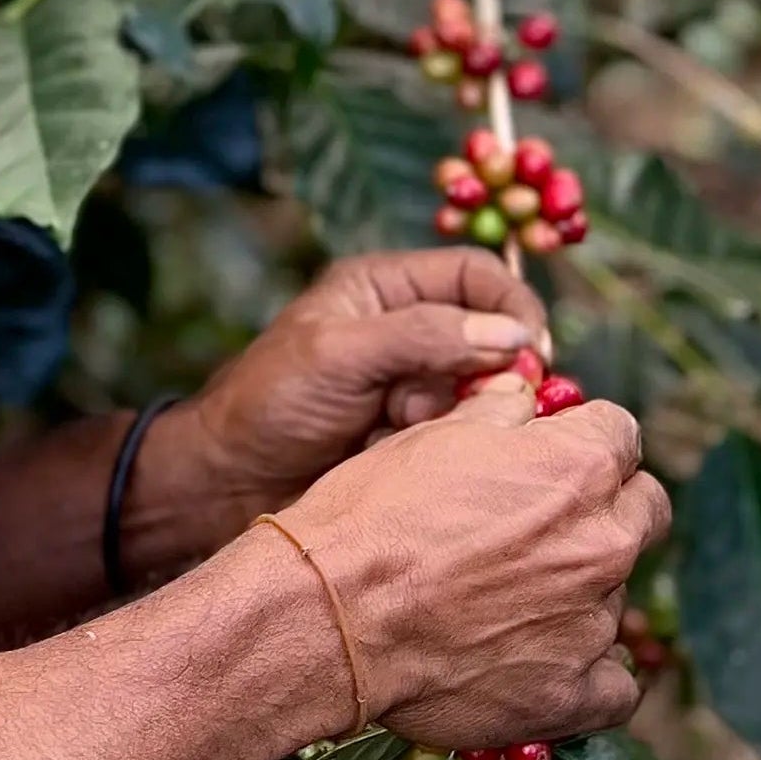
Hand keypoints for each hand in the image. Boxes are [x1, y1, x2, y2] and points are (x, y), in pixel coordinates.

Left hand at [157, 247, 548, 532]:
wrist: (228, 484)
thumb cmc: (269, 404)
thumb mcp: (339, 355)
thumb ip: (422, 337)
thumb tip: (512, 338)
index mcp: (385, 287)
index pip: (476, 275)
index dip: (511, 308)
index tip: (532, 355)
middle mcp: (407, 329)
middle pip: (490, 338)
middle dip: (481, 374)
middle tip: (458, 406)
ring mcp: (413, 385)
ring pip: (480, 393)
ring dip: (453, 416)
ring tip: (397, 431)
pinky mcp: (413, 435)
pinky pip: (461, 435)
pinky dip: (443, 447)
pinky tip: (396, 455)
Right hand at [262, 375, 667, 752]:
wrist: (326, 616)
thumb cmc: (369, 520)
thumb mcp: (429, 437)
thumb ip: (499, 413)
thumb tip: (524, 398)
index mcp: (576, 467)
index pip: (621, 434)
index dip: (584, 441)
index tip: (554, 458)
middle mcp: (601, 541)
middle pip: (643, 510)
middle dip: (604, 509)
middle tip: (539, 527)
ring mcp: (593, 622)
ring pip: (616, 595)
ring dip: (577, 590)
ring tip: (503, 600)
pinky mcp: (575, 693)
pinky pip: (614, 684)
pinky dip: (583, 673)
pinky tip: (535, 660)